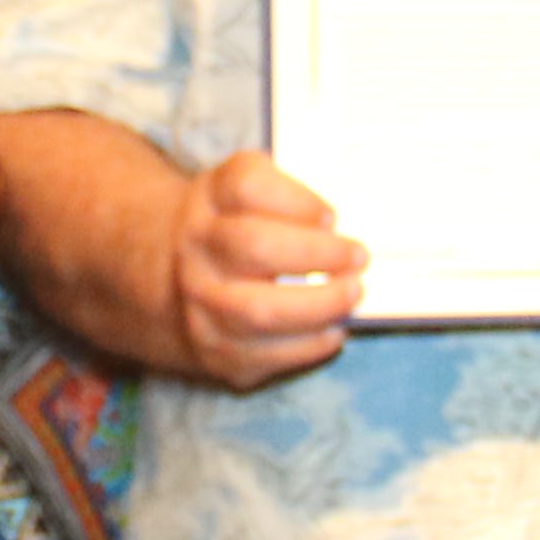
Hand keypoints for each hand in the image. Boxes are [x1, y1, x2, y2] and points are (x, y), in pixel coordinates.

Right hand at [174, 150, 362, 389]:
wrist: (181, 280)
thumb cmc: (240, 228)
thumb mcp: (253, 194)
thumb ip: (293, 197)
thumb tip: (342, 230)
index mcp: (212, 196)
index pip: (247, 185)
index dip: (297, 201)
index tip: (332, 217)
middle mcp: (198, 245)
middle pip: (254, 245)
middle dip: (317, 253)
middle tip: (358, 257)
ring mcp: (201, 300)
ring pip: (259, 310)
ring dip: (319, 304)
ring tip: (353, 292)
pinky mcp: (214, 348)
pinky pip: (266, 354)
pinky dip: (309, 343)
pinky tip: (334, 329)